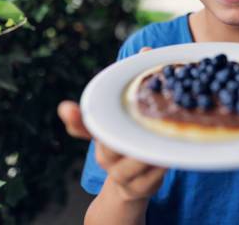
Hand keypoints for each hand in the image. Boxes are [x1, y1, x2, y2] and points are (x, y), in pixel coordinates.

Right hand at [57, 47, 165, 201]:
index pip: (85, 126)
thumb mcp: (128, 116)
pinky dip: (163, 164)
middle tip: (147, 119)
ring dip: (151, 149)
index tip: (66, 108)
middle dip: (129, 133)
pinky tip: (172, 154)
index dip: (74, 119)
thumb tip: (146, 50)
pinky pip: (152, 176)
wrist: (134, 184)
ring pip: (136, 161)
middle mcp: (105, 155)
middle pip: (112, 144)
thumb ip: (134, 86)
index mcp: (101, 135)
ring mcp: (121, 174)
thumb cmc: (130, 141)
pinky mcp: (140, 188)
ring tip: (164, 135)